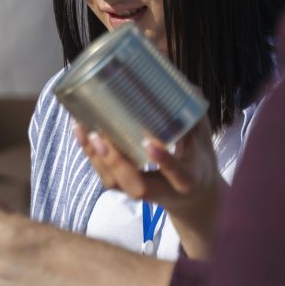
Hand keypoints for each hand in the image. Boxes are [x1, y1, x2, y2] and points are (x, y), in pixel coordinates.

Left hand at [74, 119, 226, 256]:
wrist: (191, 198)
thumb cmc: (196, 163)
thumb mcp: (204, 144)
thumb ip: (196, 120)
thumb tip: (187, 87)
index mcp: (187, 181)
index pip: (176, 174)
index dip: (163, 160)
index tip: (150, 142)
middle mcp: (161, 191)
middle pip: (135, 186)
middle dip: (114, 162)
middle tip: (100, 136)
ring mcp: (138, 191)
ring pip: (113, 181)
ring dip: (94, 155)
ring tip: (81, 127)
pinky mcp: (124, 187)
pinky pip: (105, 174)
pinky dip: (91, 153)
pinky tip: (80, 131)